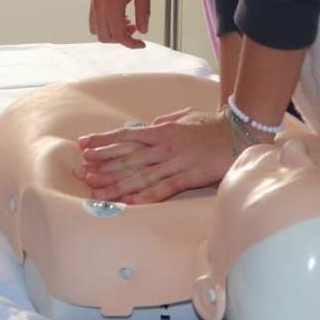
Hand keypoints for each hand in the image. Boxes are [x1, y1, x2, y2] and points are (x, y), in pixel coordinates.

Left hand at [75, 109, 241, 203]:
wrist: (240, 133)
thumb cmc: (212, 125)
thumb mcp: (184, 117)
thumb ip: (164, 122)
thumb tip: (146, 127)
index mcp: (161, 130)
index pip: (125, 136)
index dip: (103, 141)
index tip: (83, 144)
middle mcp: (164, 146)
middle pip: (127, 157)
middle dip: (101, 164)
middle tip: (80, 171)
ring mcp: (175, 163)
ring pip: (140, 175)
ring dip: (116, 183)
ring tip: (95, 189)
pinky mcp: (189, 177)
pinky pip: (164, 188)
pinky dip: (145, 196)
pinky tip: (129, 202)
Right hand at [89, 0, 152, 47]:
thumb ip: (144, 11)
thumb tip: (143, 29)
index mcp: (111, 4)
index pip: (118, 36)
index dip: (131, 43)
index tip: (141, 43)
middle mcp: (98, 3)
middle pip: (105, 36)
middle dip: (121, 38)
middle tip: (135, 29)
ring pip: (96, 28)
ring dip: (112, 30)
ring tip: (128, 20)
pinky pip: (94, 15)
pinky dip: (105, 20)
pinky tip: (120, 10)